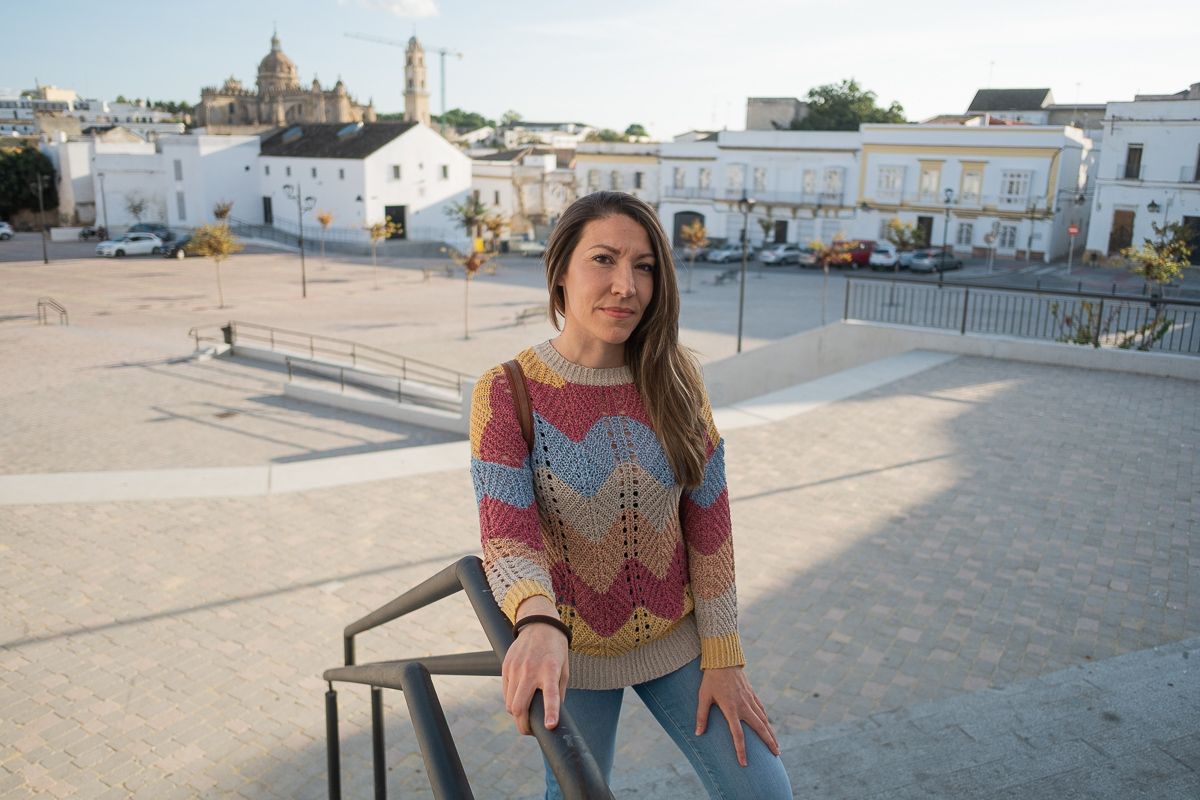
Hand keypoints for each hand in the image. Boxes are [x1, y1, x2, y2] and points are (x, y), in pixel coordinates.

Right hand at [502, 597, 568, 735]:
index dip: (550, 712)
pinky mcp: (506, 666)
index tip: (549, 726)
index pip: (551, 695)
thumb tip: (552, 716)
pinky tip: (519, 699)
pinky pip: (505, 692)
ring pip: (509, 703)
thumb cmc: (555, 650)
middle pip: (519, 707)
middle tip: (529, 731)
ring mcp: (515, 668)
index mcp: (550, 670)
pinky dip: (511, 700)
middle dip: (523, 725)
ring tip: (524, 717)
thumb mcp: (564, 670)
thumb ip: (558, 692)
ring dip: (516, 714)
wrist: (540, 624)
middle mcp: (531, 670)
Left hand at [696, 666, 780, 766]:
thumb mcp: (703, 697)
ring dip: (771, 733)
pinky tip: (769, 727)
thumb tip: (698, 733)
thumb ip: (701, 716)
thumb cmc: (710, 679)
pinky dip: (767, 720)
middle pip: (759, 728)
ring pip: (764, 719)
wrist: (723, 659)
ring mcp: (750, 699)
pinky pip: (762, 709)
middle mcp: (743, 705)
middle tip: (776, 755)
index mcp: (731, 708)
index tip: (744, 763)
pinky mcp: (752, 694)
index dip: (741, 750)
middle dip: (768, 742)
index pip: (738, 734)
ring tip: (776, 747)